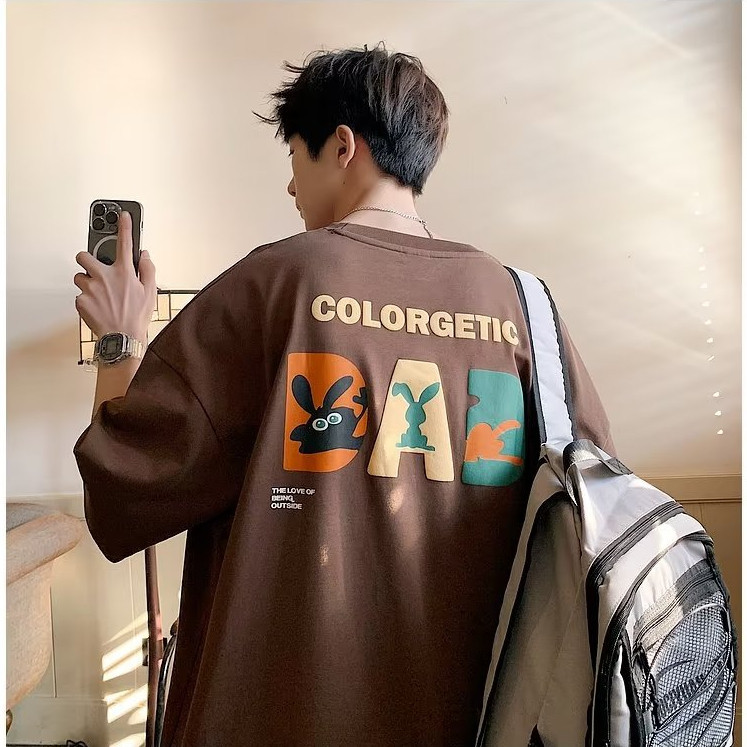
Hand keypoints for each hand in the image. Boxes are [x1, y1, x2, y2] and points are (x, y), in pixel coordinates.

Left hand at [74, 211, 156, 339]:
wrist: (122, 338)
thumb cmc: (137, 317)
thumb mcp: (151, 292)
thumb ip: (148, 270)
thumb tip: (144, 255)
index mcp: (123, 272)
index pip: (124, 243)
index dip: (124, 226)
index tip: (123, 215)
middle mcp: (104, 276)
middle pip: (84, 256)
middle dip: (87, 260)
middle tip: (95, 269)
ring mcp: (90, 288)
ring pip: (79, 277)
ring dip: (87, 282)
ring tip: (100, 295)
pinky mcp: (80, 301)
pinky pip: (79, 296)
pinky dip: (86, 300)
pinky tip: (98, 308)